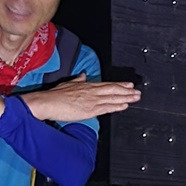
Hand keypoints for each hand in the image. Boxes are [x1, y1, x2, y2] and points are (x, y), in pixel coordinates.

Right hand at [22, 74, 140, 122]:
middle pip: (113, 90)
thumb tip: (83, 75)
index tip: (129, 85)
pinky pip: (106, 108)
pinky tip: (124, 106)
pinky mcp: (89, 110)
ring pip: (112, 98)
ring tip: (136, 98)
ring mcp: (91, 100)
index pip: (107, 85)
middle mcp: (91, 91)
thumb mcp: (67, 83)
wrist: (47, 102)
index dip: (119, 85)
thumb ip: (77, 80)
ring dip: (126, 98)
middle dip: (127, 91)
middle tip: (138, 91)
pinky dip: (116, 106)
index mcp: (87, 86)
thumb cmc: (54, 95)